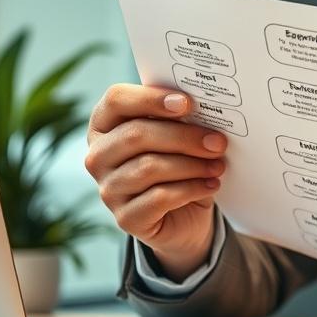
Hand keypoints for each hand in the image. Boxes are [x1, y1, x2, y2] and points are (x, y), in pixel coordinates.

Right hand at [85, 84, 226, 280]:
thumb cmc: (178, 161)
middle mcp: (98, 156)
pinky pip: (159, 198)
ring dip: (192, 165)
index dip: (151, 99)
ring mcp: (108, 189)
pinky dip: (191, 189)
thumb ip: (180, 117)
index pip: (116, 100)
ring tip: (218, 165)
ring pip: (149, 167)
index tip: (188, 103)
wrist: (184, 213)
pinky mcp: (125, 218)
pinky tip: (210, 185)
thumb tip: (204, 106)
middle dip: (184, 136)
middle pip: (136, 135)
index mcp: (105, 124)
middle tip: (218, 142)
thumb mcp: (177, 134)